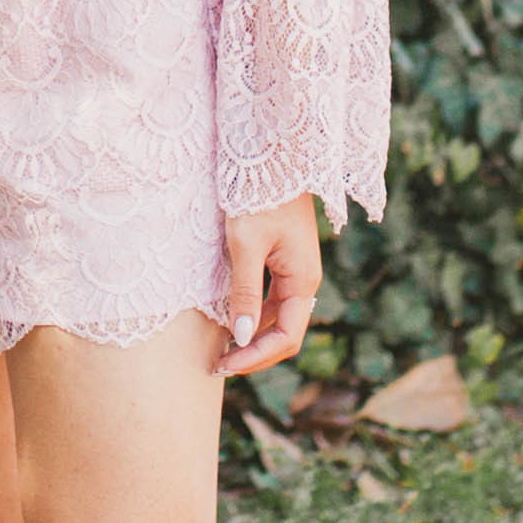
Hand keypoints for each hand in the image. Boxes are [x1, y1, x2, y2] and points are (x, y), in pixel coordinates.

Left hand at [221, 196, 321, 377]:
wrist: (273, 157)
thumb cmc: (258, 197)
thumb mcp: (246, 246)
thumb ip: (245, 293)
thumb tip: (242, 338)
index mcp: (303, 280)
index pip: (286, 337)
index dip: (257, 358)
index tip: (224, 365)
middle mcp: (305, 280)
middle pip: (285, 333)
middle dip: (255, 354)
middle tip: (218, 365)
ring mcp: (296, 271)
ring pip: (278, 318)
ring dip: (253, 338)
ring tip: (221, 349)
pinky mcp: (284, 260)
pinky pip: (272, 300)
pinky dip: (253, 316)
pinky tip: (230, 321)